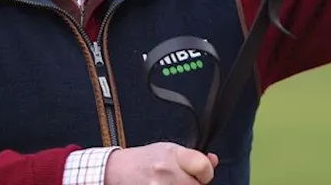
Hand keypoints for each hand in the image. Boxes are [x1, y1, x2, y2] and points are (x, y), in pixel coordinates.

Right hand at [104, 142, 219, 184]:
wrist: (117, 171)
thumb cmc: (142, 160)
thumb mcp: (168, 150)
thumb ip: (192, 157)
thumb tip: (213, 161)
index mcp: (172, 155)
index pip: (203, 166)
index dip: (206, 172)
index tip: (202, 174)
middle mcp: (165, 172)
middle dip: (193, 184)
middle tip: (183, 181)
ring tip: (173, 184)